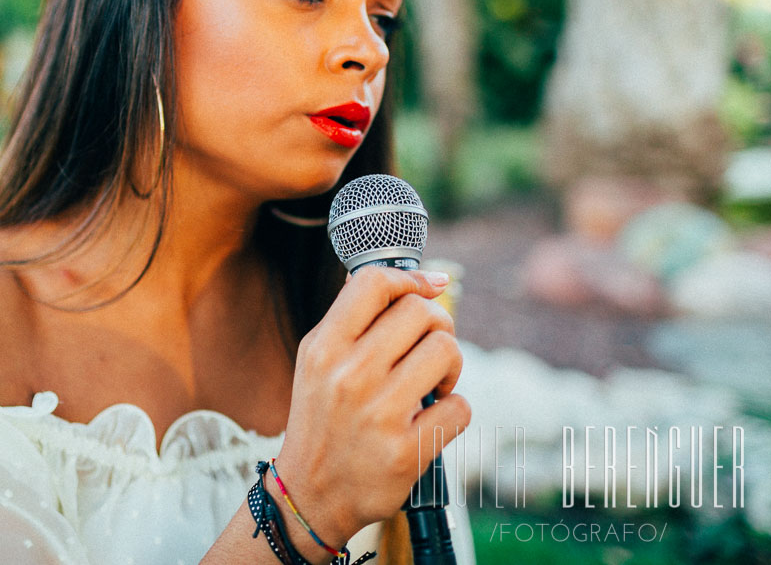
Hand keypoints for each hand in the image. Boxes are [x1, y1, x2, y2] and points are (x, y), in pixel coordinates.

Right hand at [274, 267, 470, 548]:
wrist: (310, 493)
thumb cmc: (322, 419)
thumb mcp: (317, 361)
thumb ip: (352, 319)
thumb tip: (406, 278)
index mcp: (323, 347)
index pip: (373, 282)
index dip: (409, 277)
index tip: (428, 287)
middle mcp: (348, 375)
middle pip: (420, 312)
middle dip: (438, 323)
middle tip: (431, 346)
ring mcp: (377, 414)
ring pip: (446, 351)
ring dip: (451, 365)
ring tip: (436, 382)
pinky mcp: (405, 451)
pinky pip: (459, 406)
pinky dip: (455, 409)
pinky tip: (433, 418)